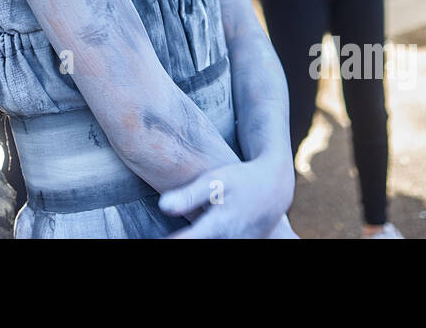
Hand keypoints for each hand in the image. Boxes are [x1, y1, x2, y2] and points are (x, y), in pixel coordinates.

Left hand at [159, 156, 294, 238]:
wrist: (274, 188)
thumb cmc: (241, 180)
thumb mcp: (215, 180)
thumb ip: (190, 195)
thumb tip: (162, 206)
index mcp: (218, 225)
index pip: (187, 241)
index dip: (171, 242)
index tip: (152, 241)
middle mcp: (229, 240)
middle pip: (201, 245)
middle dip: (181, 241)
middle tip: (157, 238)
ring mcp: (239, 245)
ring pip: (211, 245)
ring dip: (193, 240)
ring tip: (176, 235)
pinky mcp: (245, 245)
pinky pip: (224, 245)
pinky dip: (209, 239)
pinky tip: (195, 232)